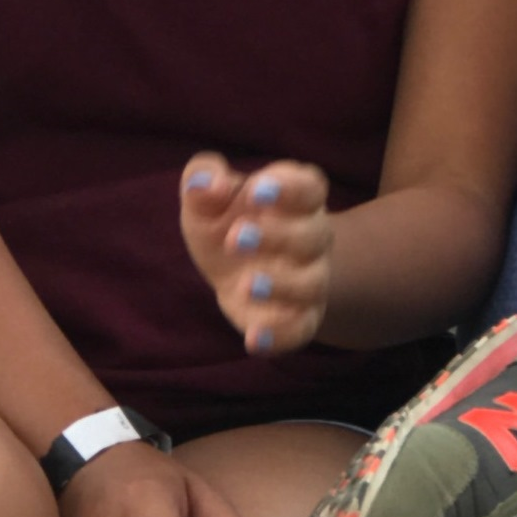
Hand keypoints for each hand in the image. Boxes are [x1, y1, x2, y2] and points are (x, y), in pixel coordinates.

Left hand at [181, 154, 332, 355]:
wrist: (241, 269)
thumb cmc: (228, 220)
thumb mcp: (208, 196)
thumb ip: (203, 176)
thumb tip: (208, 184)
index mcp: (296, 199)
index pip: (310, 187)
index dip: (290, 188)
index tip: (256, 189)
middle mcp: (311, 238)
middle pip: (313, 235)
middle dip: (278, 236)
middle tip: (235, 238)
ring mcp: (308, 280)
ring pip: (312, 283)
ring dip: (283, 285)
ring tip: (246, 285)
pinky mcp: (298, 318)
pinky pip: (302, 329)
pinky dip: (281, 336)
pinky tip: (253, 339)